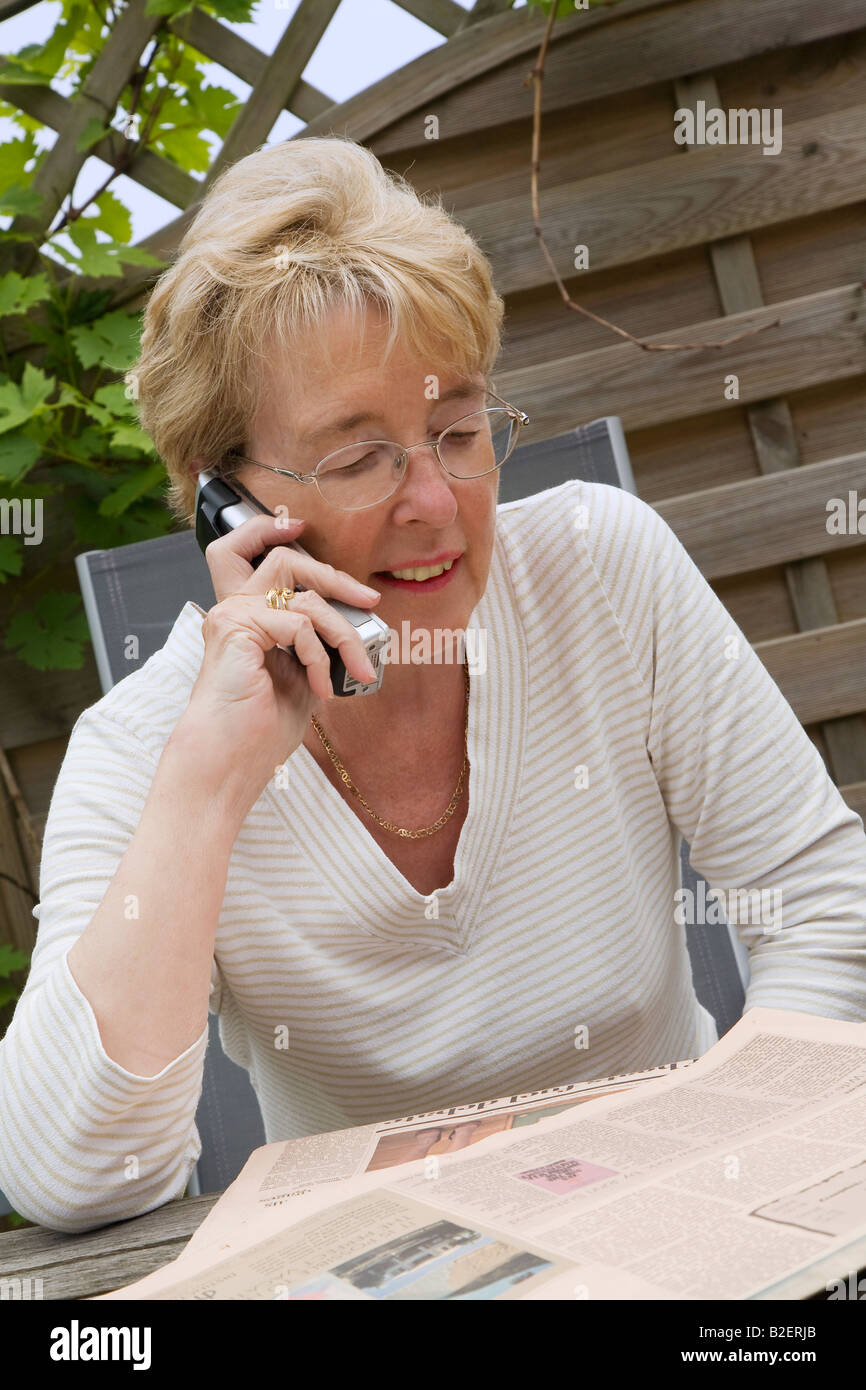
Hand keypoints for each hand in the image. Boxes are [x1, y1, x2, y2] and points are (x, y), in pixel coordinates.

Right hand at [176, 512, 381, 813]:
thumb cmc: (259, 730)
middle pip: (285, 559)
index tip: (300, 526)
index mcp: (245, 616)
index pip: (248, 550)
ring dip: (344, 633)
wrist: (230, 763)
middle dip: (335, 576)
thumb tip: (356, 624)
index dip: (269, 529)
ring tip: (358, 670)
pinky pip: (299, 624)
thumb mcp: (302, 677)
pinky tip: (321, 688)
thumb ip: (316, 643)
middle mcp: (234, 608)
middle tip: (370, 599)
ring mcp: (233, 616)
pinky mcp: (236, 628)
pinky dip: (321, 656)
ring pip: (304, 595)